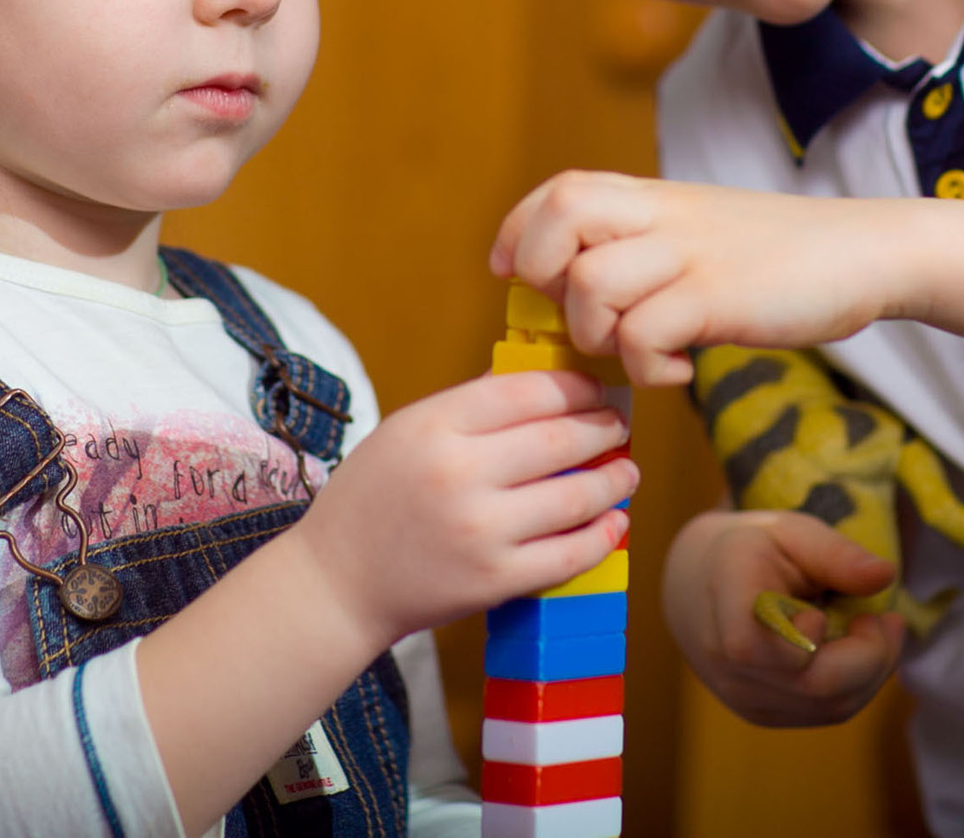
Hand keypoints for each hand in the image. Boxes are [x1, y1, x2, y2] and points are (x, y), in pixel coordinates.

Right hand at [290, 370, 634, 652]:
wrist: (336, 583)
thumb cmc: (371, 499)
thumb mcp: (405, 431)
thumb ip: (469, 406)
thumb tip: (541, 381)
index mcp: (434, 427)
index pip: (528, 391)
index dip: (576, 387)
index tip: (595, 389)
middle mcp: (459, 475)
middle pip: (560, 439)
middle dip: (603, 428)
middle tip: (619, 425)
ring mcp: (481, 532)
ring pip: (575, 497)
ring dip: (614, 481)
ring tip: (627, 471)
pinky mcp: (495, 581)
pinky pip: (570, 555)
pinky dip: (603, 537)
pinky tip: (615, 523)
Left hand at [491, 172, 901, 386]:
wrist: (866, 252)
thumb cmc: (779, 256)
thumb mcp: (699, 231)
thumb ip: (643, 245)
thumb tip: (577, 289)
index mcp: (652, 197)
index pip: (558, 190)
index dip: (521, 232)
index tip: (518, 274)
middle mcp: (662, 215)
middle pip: (561, 215)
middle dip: (543, 273)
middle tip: (578, 315)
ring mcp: (690, 254)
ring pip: (591, 283)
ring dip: (598, 332)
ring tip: (638, 346)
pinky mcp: (719, 298)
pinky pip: (643, 335)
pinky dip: (648, 366)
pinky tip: (679, 368)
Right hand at [663, 509, 905, 726]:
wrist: (700, 585)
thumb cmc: (753, 552)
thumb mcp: (791, 532)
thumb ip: (835, 552)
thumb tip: (886, 575)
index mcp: (725, 603)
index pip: (755, 647)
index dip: (804, 637)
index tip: (822, 610)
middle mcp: (726, 662)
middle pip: (816, 685)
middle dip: (870, 654)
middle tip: (883, 617)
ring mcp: (742, 696)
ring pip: (831, 706)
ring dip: (872, 670)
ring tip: (874, 628)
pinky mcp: (762, 715)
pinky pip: (826, 713)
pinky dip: (857, 684)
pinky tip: (856, 650)